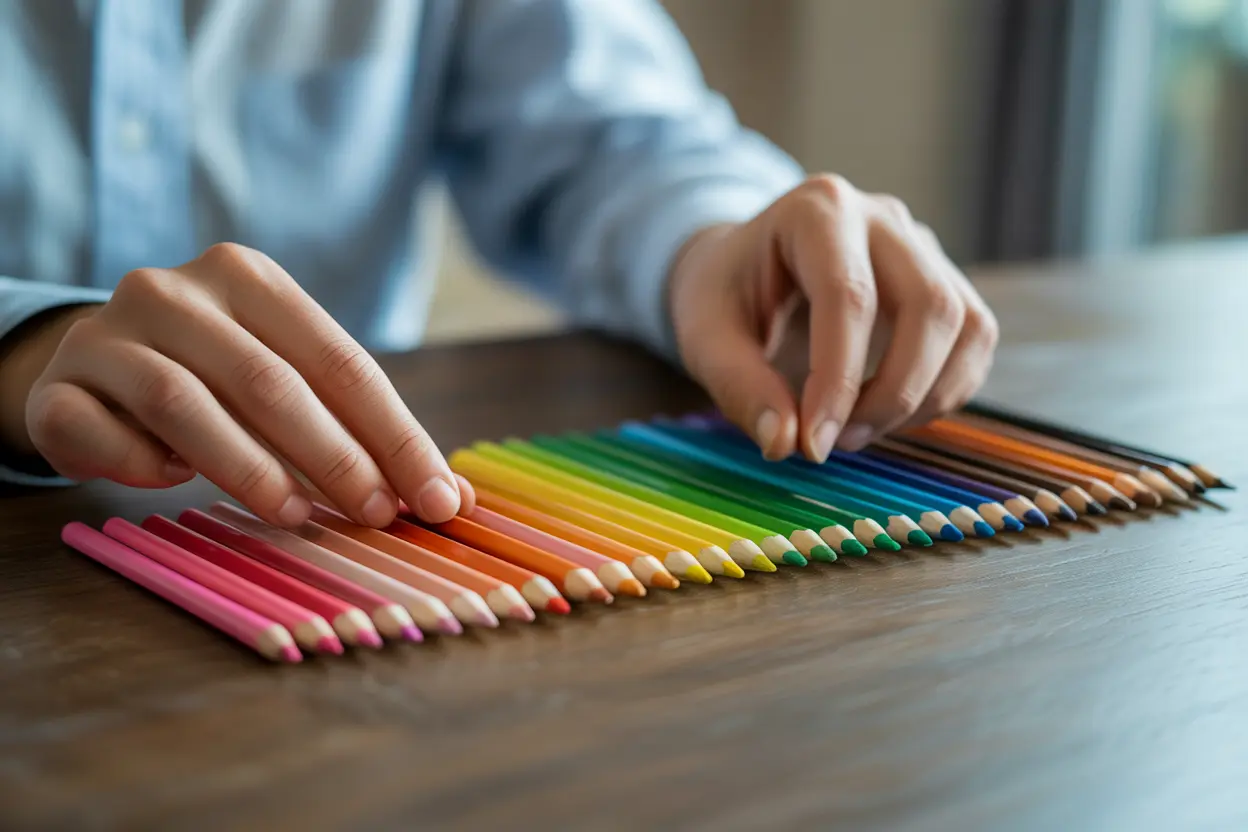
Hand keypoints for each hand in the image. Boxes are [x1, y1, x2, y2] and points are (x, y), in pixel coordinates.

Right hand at [4, 243, 472, 527]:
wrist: (93, 361)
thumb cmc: (214, 373)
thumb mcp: (285, 377)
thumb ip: (356, 426)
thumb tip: (449, 494)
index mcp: (250, 277)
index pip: (341, 362)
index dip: (395, 435)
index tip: (436, 497)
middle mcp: (176, 292)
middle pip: (272, 382)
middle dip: (336, 457)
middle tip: (377, 514)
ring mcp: (109, 335)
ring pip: (186, 404)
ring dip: (250, 469)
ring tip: (296, 517)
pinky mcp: (58, 387)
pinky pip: (103, 434)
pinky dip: (145, 467)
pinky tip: (172, 483)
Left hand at [668, 174, 998, 461]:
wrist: (743, 267)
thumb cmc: (724, 295)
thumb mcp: (705, 336)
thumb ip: (738, 386)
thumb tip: (784, 443)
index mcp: (817, 211)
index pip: (849, 297)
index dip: (837, 381)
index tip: (814, 445)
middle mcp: (882, 218)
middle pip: (929, 306)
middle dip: (893, 393)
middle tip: (837, 441)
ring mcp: (922, 246)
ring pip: (966, 326)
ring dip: (923, 398)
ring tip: (857, 430)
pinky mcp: (944, 281)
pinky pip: (974, 342)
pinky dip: (942, 393)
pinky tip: (885, 415)